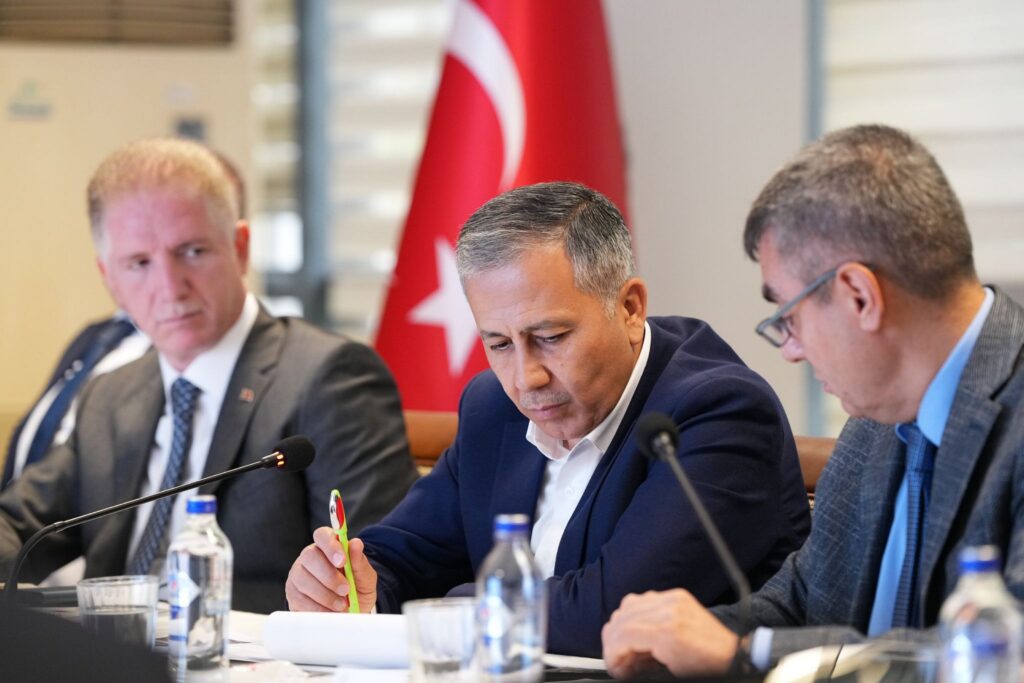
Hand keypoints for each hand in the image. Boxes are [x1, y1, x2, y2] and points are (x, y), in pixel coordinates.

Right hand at [285, 526, 377, 612]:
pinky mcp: (293, 595)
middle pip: (309, 556)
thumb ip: (359, 561)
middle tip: (345, 589)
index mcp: (327, 545)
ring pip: (303, 579)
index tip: (342, 561)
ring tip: (342, 605)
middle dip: (329, 575)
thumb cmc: (356, 588)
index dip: (331, 546)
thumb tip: (356, 543)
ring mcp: (297, 575)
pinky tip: (330, 611)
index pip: (322, 535)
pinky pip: (300, 600)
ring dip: (325, 594)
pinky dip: (317, 608)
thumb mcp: (364, 576)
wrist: (351, 612)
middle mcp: (309, 557)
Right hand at [602, 589, 737, 678]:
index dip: (612, 654)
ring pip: (628, 605)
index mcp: (668, 633)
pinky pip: (643, 599)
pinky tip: (641, 631)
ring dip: (622, 627)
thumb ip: (638, 667)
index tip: (613, 666)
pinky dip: (635, 615)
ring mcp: (673, 599)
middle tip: (619, 660)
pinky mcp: (676, 596)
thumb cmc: (707, 668)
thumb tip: (619, 666)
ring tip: (630, 646)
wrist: (733, 655)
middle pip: (621, 619)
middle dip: (613, 642)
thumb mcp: (669, 674)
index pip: (622, 635)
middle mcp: (668, 610)